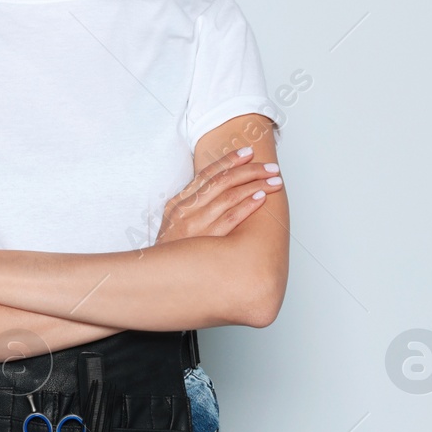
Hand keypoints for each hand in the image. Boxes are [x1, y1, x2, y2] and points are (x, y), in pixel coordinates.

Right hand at [157, 146, 282, 242]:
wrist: (157, 279)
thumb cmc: (172, 254)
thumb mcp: (174, 225)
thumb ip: (191, 208)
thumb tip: (218, 192)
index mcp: (177, 203)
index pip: (207, 174)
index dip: (230, 160)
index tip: (249, 152)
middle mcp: (184, 210)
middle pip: (222, 181)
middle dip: (250, 170)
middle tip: (271, 168)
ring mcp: (194, 225)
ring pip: (229, 196)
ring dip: (255, 185)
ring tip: (274, 181)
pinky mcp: (206, 241)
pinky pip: (231, 218)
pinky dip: (247, 206)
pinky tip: (261, 198)